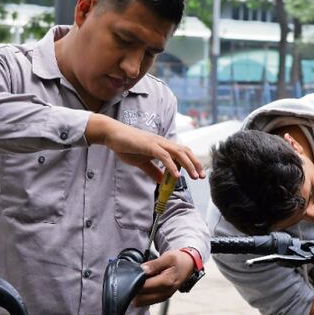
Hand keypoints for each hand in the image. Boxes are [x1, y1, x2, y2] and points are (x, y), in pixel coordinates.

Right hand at [85, 114, 204, 181]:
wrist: (112, 134)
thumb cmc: (126, 145)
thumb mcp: (141, 162)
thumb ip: (152, 170)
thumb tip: (161, 180)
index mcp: (162, 146)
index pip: (182, 153)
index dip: (192, 162)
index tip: (198, 174)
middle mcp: (162, 143)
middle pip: (185, 152)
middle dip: (195, 164)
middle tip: (201, 177)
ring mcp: (156, 143)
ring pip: (178, 153)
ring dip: (188, 165)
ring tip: (194, 176)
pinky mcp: (149, 145)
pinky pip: (164, 156)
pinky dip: (172, 166)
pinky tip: (176, 175)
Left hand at [136, 250, 194, 305]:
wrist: (188, 265)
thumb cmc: (178, 260)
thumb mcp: (167, 257)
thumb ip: (154, 264)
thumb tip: (142, 270)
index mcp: (166, 282)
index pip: (143, 287)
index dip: (136, 281)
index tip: (135, 273)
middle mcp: (165, 293)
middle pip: (141, 298)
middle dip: (136, 289)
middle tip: (138, 278)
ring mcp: (164, 297)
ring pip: (142, 302)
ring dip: (139, 294)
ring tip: (143, 281)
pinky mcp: (162, 299)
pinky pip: (147, 302)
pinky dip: (143, 296)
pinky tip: (146, 286)